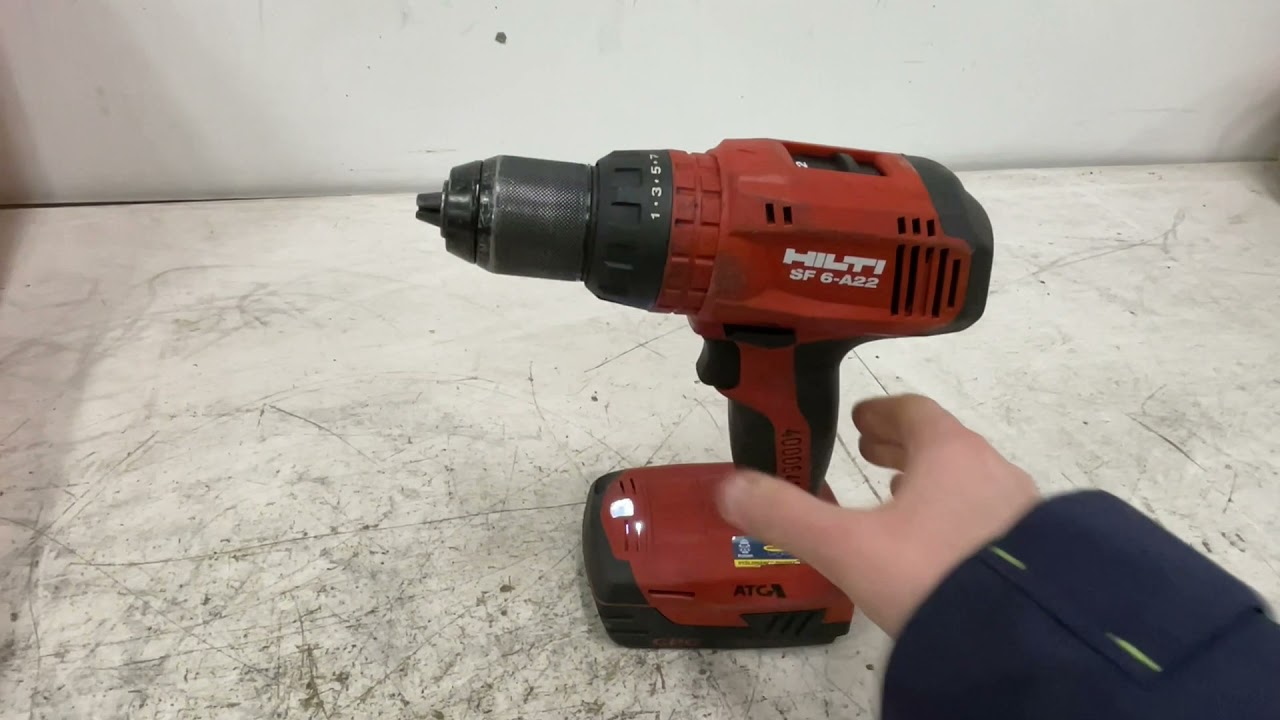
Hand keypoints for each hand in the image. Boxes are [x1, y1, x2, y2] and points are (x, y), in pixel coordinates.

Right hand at [717, 394, 1041, 636]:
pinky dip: (958, 518)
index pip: (913, 412)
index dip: (881, 413)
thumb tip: (729, 489)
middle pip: (943, 445)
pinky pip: (989, 519)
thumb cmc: (929, 575)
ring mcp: (1021, 511)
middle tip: (871, 455)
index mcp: (948, 452)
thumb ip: (785, 515)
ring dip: (932, 484)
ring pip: (969, 483)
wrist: (1022, 638)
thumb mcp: (845, 546)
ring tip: (900, 503)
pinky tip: (940, 551)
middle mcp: (991, 470)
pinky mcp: (1036, 553)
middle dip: (903, 448)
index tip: (859, 420)